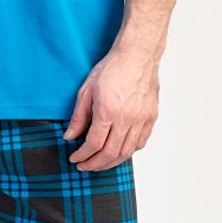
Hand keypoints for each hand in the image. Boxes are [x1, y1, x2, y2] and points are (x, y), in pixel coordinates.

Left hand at [63, 44, 159, 169]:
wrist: (137, 55)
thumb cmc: (112, 68)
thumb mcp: (86, 90)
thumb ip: (78, 116)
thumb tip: (70, 136)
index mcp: (108, 111)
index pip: (93, 144)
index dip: (82, 156)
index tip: (75, 159)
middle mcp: (127, 118)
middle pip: (110, 153)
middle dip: (95, 164)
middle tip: (85, 167)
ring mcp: (141, 119)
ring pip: (127, 152)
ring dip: (111, 162)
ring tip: (100, 163)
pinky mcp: (151, 117)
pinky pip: (140, 143)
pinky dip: (128, 152)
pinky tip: (118, 152)